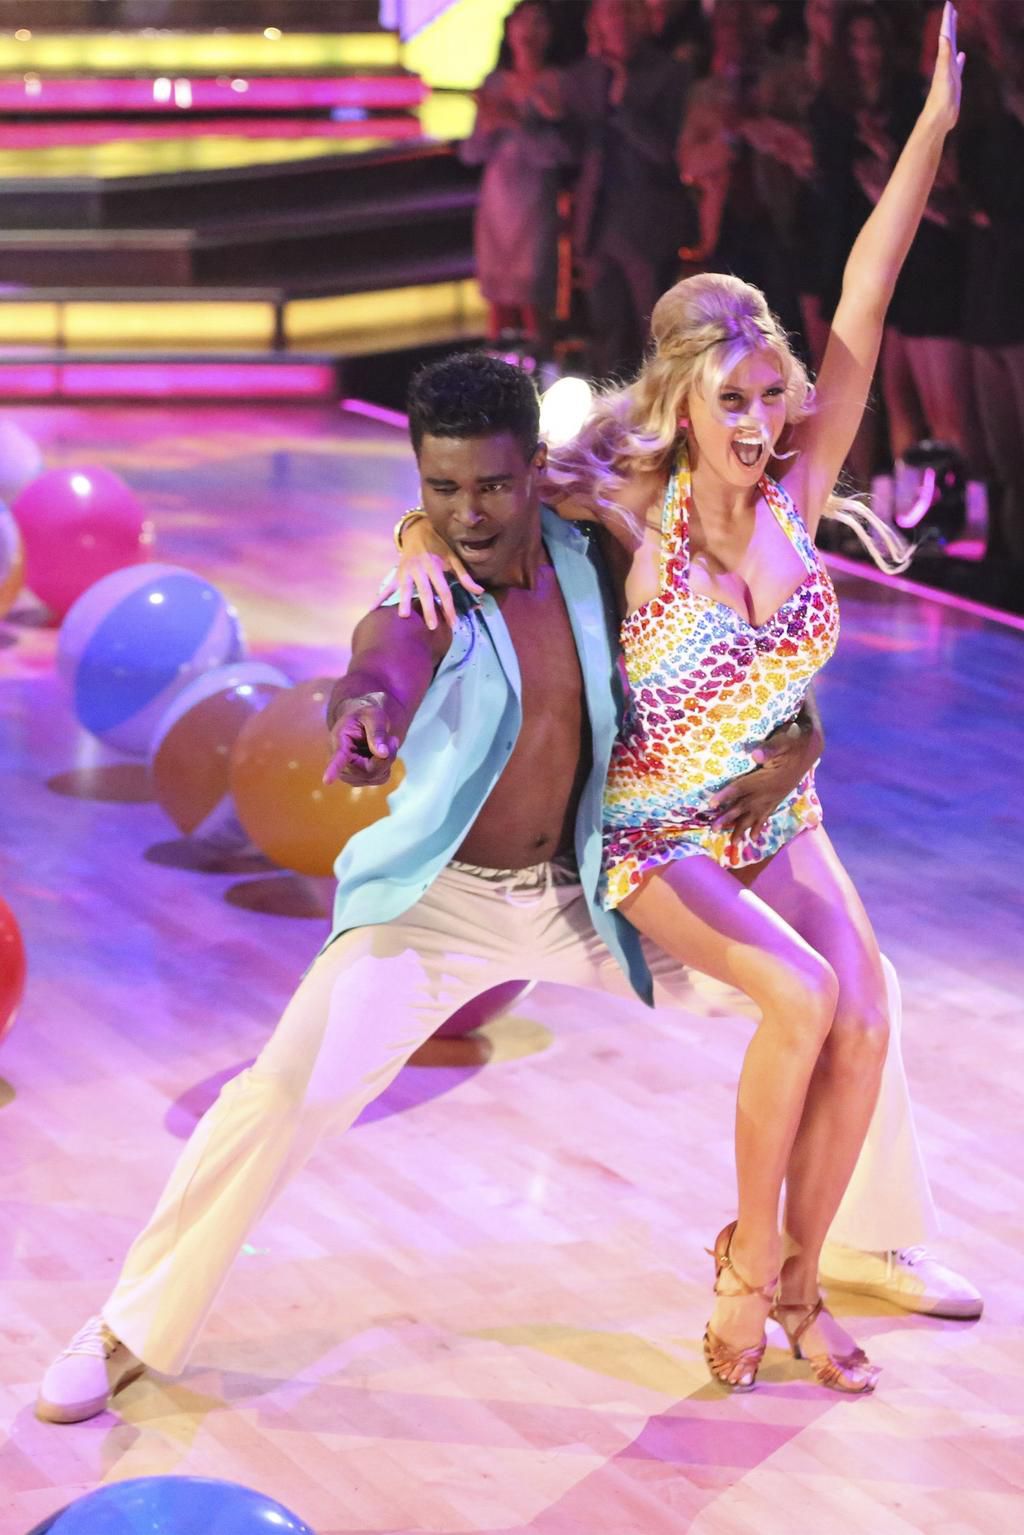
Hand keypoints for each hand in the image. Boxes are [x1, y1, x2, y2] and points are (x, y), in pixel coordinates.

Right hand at [323, 694, 398, 787]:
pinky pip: (382, 777)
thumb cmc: (365, 718)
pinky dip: (386, 765)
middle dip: (387, 755)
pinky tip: (379, 754)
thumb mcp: (373, 716)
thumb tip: (383, 754)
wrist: (361, 726)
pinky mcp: (361, 780)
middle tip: (393, 739)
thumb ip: (377, 732)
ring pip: (377, 775)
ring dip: (388, 759)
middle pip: (369, 770)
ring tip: (382, 743)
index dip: (332, 769)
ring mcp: (350, 776)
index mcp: (339, 742)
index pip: (337, 758)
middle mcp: (341, 763)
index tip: (327, 780)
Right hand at [377, 516, 482, 630]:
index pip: (444, 590)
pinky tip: (372, 609)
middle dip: (428, 609)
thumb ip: (465, 576)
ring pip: (404, 588)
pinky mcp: (396, 572)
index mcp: (435, 566)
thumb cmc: (439, 545)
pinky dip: (379, 597)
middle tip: (431, 626)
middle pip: (425, 591)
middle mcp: (419, 568)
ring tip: (403, 616)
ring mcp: (405, 570)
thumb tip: (480, 591)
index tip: (453, 623)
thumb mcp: (453, 557)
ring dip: (403, 601)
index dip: (449, 607)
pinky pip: (387, 586)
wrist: (418, 528)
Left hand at [708, 715, 822, 842]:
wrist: (809, 749)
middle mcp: (768, 792)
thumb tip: (756, 754)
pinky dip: (758, 827)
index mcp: (765, 778)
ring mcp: (773, 797)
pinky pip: (766, 816)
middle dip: (729, 818)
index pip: (742, 788)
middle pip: (744, 807)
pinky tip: (753, 838)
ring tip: (732, 843)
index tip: (711, 804)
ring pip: (754, 816)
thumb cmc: (793, 743)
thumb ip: (770, 748)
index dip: (726, 795)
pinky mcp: (777, 799)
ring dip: (742, 829)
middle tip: (714, 829)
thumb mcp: (783, 741)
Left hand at [923, 2, 964, 133]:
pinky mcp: (954, 82)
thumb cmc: (940, 99)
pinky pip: (958, 67)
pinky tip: (962, 56)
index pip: (946, 35)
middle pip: (948, 39)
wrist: (938, 119)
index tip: (948, 4)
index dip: (947, 20)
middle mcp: (945, 64)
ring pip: (952, 50)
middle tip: (951, 9)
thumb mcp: (944, 74)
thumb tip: (944, 36)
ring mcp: (949, 73)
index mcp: (944, 60)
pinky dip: (960, 59)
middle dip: (950, 24)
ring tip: (954, 28)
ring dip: (953, 38)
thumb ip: (944, 55)